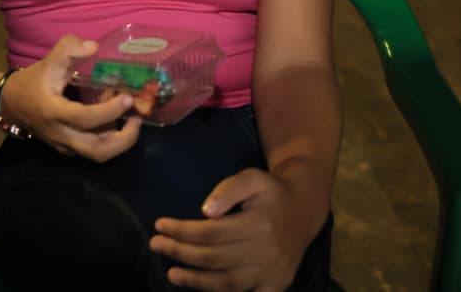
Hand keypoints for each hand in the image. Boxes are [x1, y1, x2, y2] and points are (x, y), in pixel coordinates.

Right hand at [4, 35, 141, 160]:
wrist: (10, 103)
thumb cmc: (31, 82)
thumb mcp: (47, 62)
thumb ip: (68, 49)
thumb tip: (94, 47)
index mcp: (54, 112)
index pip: (85, 118)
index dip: (109, 111)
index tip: (128, 98)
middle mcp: (60, 134)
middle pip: (97, 150)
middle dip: (124, 139)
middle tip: (137, 119)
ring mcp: (63, 146)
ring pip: (97, 155)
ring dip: (119, 143)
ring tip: (132, 123)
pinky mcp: (66, 150)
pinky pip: (91, 151)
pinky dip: (109, 142)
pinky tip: (117, 125)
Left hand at [149, 168, 310, 290]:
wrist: (304, 209)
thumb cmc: (271, 192)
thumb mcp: (252, 178)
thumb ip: (228, 189)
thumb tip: (207, 210)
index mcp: (258, 224)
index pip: (211, 233)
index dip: (182, 231)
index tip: (159, 225)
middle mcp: (265, 252)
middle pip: (214, 258)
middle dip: (180, 252)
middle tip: (156, 244)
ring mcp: (272, 272)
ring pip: (228, 282)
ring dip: (196, 281)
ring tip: (172, 274)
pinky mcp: (277, 284)